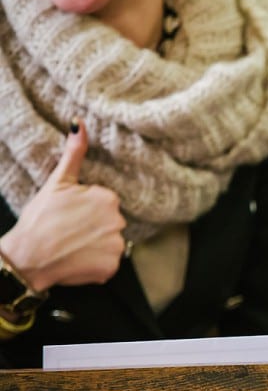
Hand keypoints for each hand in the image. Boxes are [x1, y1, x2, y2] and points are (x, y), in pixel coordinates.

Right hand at [0, 120, 125, 290]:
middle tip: (69, 231)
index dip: (85, 210)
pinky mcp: (111, 267)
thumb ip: (74, 154)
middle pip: (109, 223)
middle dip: (93, 227)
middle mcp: (119, 221)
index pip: (104, 203)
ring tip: (72, 245)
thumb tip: (79, 123)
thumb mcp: (57, 182)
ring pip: (110, 243)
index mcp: (108, 198)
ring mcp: (116, 246)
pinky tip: (77, 259)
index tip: (68, 215)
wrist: (26, 257)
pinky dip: (95, 264)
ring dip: (95, 246)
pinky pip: (108, 264)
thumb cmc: (39, 218)